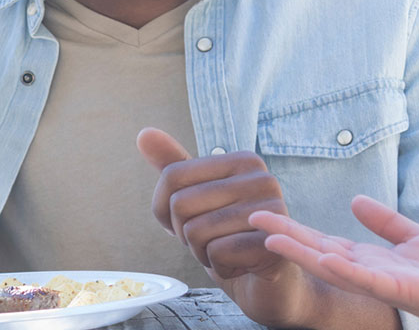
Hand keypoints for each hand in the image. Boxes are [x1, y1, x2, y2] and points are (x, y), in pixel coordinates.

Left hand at [138, 128, 324, 326]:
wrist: (273, 285)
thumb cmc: (231, 240)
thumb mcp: (197, 203)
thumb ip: (174, 168)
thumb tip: (144, 133)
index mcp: (243, 161)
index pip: (172, 176)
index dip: (167, 210)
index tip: (192, 222)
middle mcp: (261, 178)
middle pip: (181, 203)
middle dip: (186, 234)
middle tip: (215, 241)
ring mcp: (271, 210)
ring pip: (196, 231)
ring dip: (203, 254)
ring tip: (229, 253)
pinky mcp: (273, 243)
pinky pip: (217, 253)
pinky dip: (221, 267)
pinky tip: (242, 266)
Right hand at [249, 195, 418, 329]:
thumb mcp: (418, 239)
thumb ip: (387, 222)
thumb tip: (354, 201)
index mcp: (373, 261)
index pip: (324, 242)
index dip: (294, 228)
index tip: (263, 212)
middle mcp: (371, 274)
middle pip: (319, 252)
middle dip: (286, 237)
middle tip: (251, 218)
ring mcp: (385, 284)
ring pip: (335, 267)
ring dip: (303, 253)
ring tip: (271, 238)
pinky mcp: (404, 290)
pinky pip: (367, 279)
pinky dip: (343, 269)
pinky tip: (322, 257)